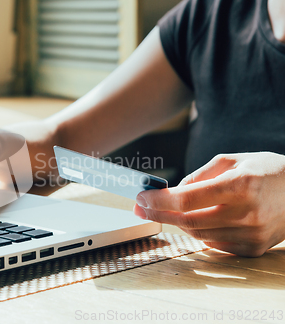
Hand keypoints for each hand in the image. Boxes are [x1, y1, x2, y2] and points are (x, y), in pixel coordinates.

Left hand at [133, 152, 284, 256]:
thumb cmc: (267, 170)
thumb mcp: (232, 160)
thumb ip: (199, 176)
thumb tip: (172, 191)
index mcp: (241, 185)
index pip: (187, 199)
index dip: (159, 200)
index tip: (141, 197)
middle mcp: (248, 213)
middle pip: (188, 220)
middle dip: (159, 213)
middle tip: (142, 207)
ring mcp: (252, 234)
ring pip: (198, 233)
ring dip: (177, 222)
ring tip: (164, 210)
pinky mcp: (253, 248)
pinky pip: (213, 243)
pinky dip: (198, 231)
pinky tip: (193, 219)